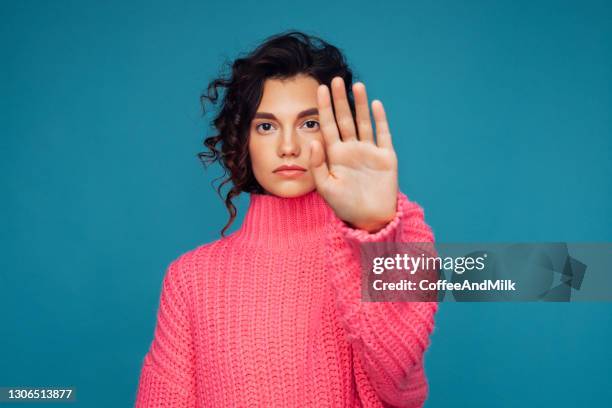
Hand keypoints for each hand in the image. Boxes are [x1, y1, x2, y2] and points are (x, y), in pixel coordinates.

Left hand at [309, 76, 398, 232]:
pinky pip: (383, 134)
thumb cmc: (345, 206)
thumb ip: (318, 165)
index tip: (319, 90)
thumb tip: (314, 140)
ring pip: (363, 122)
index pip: (328, 126)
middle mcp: (352, 149)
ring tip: (357, 85)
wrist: (370, 220)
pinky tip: (375, 104)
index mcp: (336, 155)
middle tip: (334, 79)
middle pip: (345, 119)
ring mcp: (369, 151)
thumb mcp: (326, 188)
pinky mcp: (386, 157)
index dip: (324, 108)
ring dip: (360, 104)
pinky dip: (380, 119)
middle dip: (340, 100)